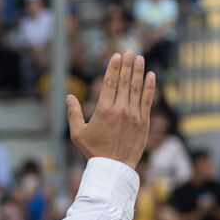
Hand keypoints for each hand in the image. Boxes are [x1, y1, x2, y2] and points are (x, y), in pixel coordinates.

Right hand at [66, 51, 154, 168]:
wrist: (114, 169)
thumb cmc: (94, 152)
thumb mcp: (78, 134)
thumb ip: (73, 114)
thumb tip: (69, 96)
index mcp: (104, 110)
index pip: (110, 82)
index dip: (114, 67)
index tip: (116, 56)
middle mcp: (120, 110)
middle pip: (125, 81)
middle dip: (127, 64)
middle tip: (129, 51)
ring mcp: (134, 116)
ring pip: (137, 88)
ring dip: (138, 71)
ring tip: (139, 58)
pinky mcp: (144, 122)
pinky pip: (148, 101)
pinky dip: (150, 87)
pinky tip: (151, 75)